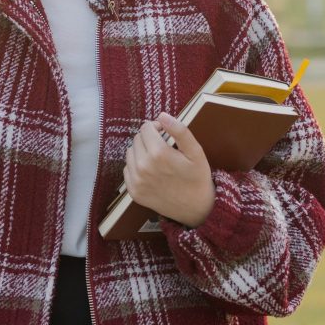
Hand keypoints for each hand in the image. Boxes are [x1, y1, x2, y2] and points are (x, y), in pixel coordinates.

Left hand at [123, 113, 214, 227]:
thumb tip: (162, 115)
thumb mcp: (196, 152)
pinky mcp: (133, 192)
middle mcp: (143, 167)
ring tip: (157, 158)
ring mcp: (137, 181)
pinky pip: (127, 169)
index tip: (165, 133)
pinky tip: (151, 171)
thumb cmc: (197, 178)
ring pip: (130, 152)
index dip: (156, 127)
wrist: (196, 209)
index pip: (146, 128)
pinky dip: (136, 166)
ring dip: (141, 151)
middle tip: (163, 146)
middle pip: (137, 139)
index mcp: (159, 154)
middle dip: (148, 138)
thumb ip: (180, 130)